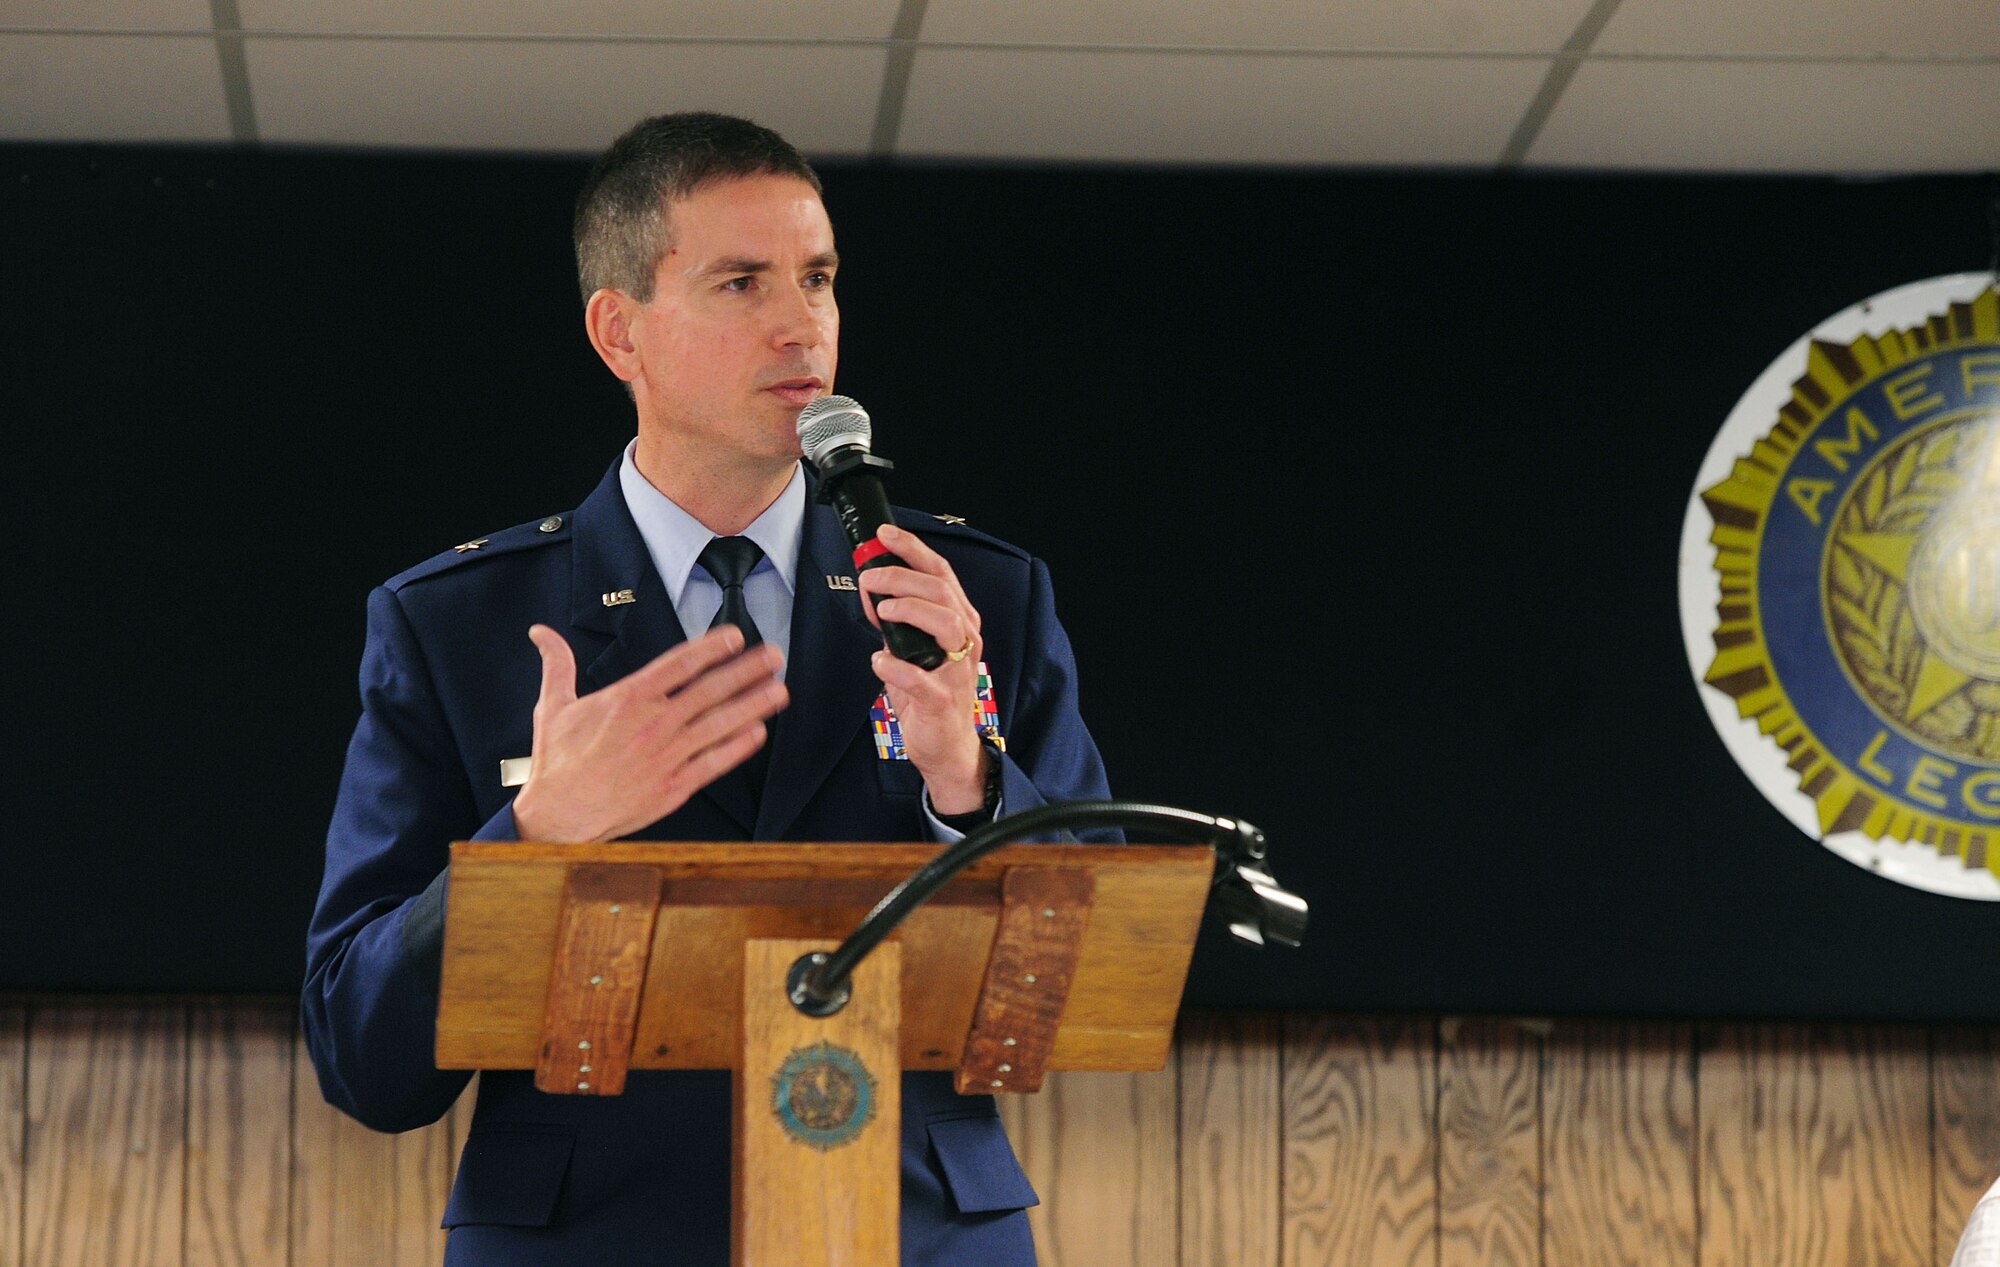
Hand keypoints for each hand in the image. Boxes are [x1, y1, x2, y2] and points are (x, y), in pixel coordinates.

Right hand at [511, 624, 787, 841]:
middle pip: (709, 690)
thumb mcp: (553, 706)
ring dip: (753, 705)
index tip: (736, 636)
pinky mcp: (673, 786)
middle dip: (746, 670)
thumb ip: (557, 664)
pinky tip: (758, 733)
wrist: (558, 816)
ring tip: (779, 690)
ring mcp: (666, 755)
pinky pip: (714, 762)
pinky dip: (738, 747)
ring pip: (719, 724)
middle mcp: (653, 724)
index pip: (679, 664)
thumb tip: (542, 634)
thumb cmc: (558, 764)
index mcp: (627, 699)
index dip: (712, 647)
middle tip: (773, 657)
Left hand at [857, 523, 987, 813]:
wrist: (948, 746)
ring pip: (945, 623)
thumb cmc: (931, 692)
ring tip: (881, 612)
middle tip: (870, 580)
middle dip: (901, 577)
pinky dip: (895, 667)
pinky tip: (877, 661)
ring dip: (909, 610)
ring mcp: (957, 670)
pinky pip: (921, 680)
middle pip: (942, 591)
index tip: (884, 534)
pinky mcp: (942, 700)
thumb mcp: (917, 648)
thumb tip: (872, 590)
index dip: (913, 549)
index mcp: (960, 622)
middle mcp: (966, 640)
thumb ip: (901, 620)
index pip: (941, 574)